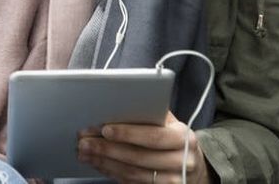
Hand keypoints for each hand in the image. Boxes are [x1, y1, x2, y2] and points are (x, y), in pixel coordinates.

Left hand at [77, 111, 212, 183]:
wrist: (193, 166)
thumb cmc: (174, 137)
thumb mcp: (170, 122)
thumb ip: (150, 113)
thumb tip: (118, 102)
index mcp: (183, 138)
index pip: (153, 136)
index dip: (128, 133)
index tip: (105, 129)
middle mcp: (182, 161)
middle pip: (139, 157)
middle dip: (107, 149)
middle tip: (84, 141)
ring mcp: (173, 180)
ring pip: (132, 173)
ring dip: (104, 162)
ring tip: (85, 152)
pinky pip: (132, 183)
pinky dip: (112, 173)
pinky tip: (98, 163)